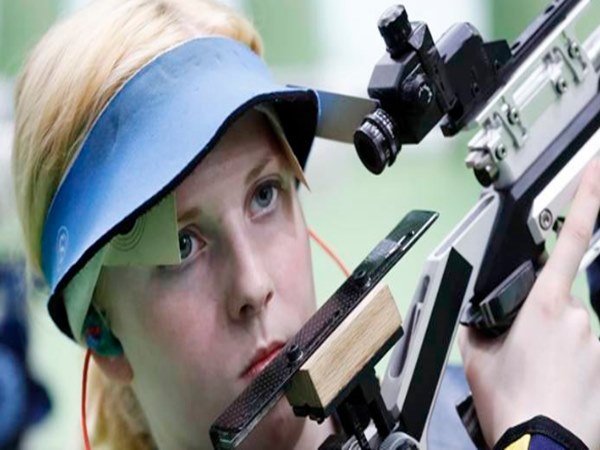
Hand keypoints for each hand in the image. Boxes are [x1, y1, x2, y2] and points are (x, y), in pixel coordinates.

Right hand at [459, 160, 599, 448]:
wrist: (540, 445)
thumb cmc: (511, 401)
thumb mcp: (477, 354)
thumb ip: (481, 323)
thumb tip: (482, 316)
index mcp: (543, 304)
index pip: (570, 239)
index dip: (587, 199)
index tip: (597, 169)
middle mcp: (578, 317)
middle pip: (558, 300)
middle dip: (541, 317)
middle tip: (523, 354)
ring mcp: (596, 341)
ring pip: (572, 329)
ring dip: (555, 345)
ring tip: (537, 375)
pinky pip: (585, 351)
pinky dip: (569, 363)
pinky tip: (554, 383)